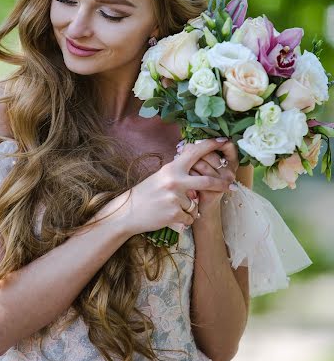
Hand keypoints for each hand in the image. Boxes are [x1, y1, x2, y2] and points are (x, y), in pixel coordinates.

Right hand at [117, 139, 236, 235]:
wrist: (127, 213)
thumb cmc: (145, 193)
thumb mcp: (161, 176)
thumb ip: (178, 170)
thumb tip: (196, 160)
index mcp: (171, 168)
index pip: (195, 152)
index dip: (211, 145)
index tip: (224, 140)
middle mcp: (174, 181)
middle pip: (207, 181)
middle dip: (221, 184)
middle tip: (231, 186)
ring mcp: (175, 198)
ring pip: (196, 204)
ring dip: (190, 208)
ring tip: (172, 208)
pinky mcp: (174, 214)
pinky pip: (190, 218)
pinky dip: (184, 219)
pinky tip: (170, 217)